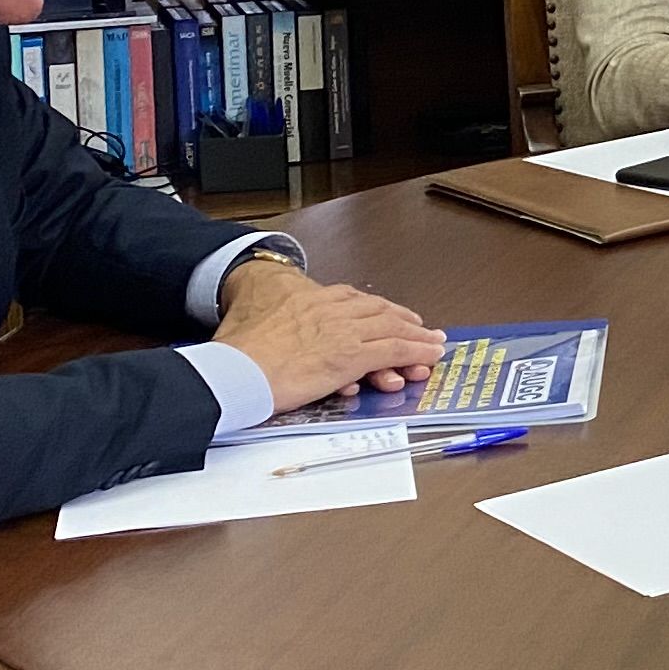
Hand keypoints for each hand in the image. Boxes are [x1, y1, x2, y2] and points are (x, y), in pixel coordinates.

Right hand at [218, 264, 444, 410]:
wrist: (234, 370)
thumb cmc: (235, 355)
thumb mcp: (250, 328)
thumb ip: (268, 328)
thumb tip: (265, 342)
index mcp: (305, 300)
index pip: (350, 299)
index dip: (372, 307)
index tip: (385, 312)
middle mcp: (329, 311)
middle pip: (377, 311)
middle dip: (402, 320)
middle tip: (420, 328)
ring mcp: (343, 332)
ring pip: (392, 328)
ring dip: (417, 336)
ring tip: (434, 342)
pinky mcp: (351, 356)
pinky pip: (394, 350)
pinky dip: (417, 352)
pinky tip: (430, 355)